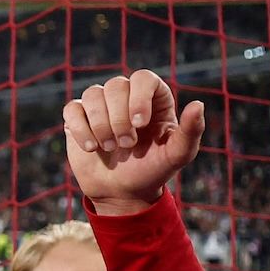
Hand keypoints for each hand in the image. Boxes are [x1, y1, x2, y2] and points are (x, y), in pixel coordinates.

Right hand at [63, 70, 205, 215]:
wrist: (122, 193)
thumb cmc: (153, 171)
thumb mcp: (177, 155)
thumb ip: (191, 131)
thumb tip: (197, 104)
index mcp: (153, 99)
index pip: (143, 78)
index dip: (139, 97)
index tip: (139, 124)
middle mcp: (126, 97)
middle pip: (116, 85)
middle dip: (119, 118)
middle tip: (126, 145)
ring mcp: (100, 106)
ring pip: (93, 94)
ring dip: (100, 124)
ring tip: (108, 148)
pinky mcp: (78, 118)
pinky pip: (72, 109)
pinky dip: (81, 129)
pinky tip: (91, 148)